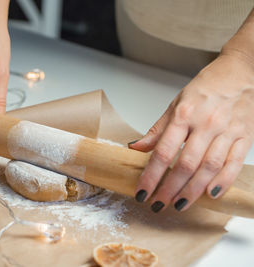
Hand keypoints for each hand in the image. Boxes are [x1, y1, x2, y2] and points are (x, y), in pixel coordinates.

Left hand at [130, 50, 253, 211]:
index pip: (163, 151)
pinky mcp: (244, 136)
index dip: (151, 175)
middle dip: (169, 188)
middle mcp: (205, 124)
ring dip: (193, 190)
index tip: (142, 191)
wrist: (241, 72)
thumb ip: (157, 130)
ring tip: (179, 204)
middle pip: (185, 164)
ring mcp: (227, 131)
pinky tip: (210, 194)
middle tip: (158, 204)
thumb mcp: (176, 104)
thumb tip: (136, 148)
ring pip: (209, 167)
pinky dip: (223, 181)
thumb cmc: (206, 88)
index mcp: (184, 115)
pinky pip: (234, 163)